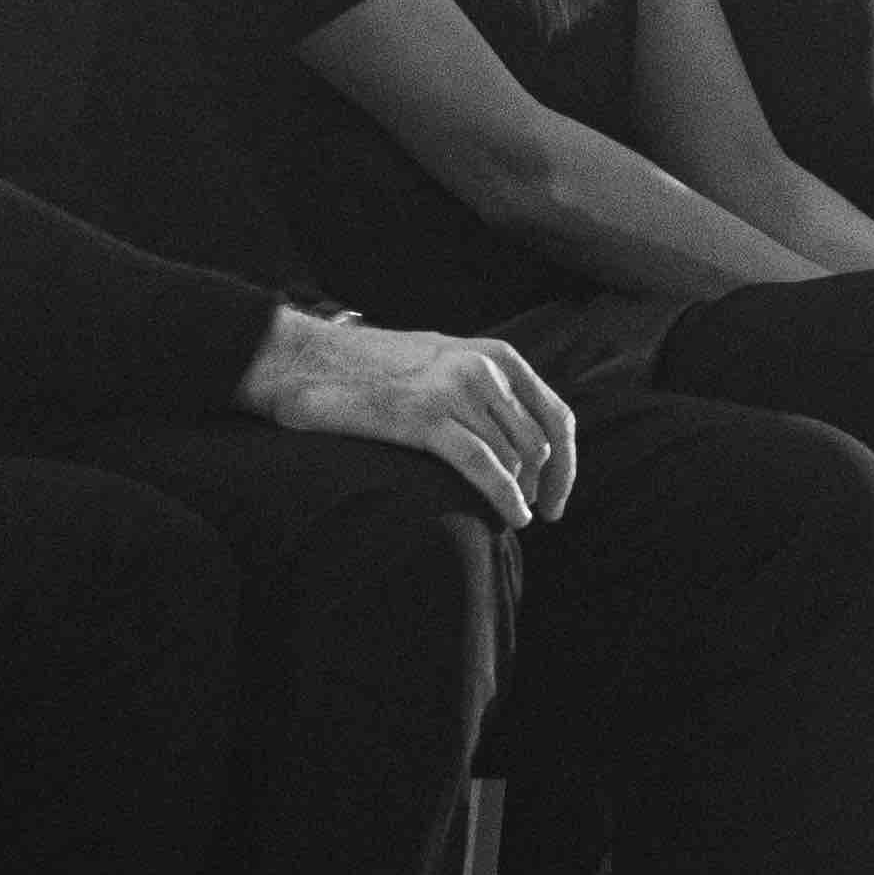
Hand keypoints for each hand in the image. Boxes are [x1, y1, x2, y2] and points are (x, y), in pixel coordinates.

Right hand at [242, 312, 580, 529]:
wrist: (306, 358)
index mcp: (497, 356)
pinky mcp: (424, 417)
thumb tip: (515, 436)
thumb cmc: (372, 369)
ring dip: (520, 495)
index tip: (558, 498)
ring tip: (512, 518)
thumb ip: (484, 387)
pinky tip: (512, 518)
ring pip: (514, 458)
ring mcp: (456, 390)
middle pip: (540, 444)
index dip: (566, 464)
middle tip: (533, 514)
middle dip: (544, 486)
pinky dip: (505, 497)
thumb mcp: (444, 361)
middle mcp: (484, 369)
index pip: (556, 417)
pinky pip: (484, 465)